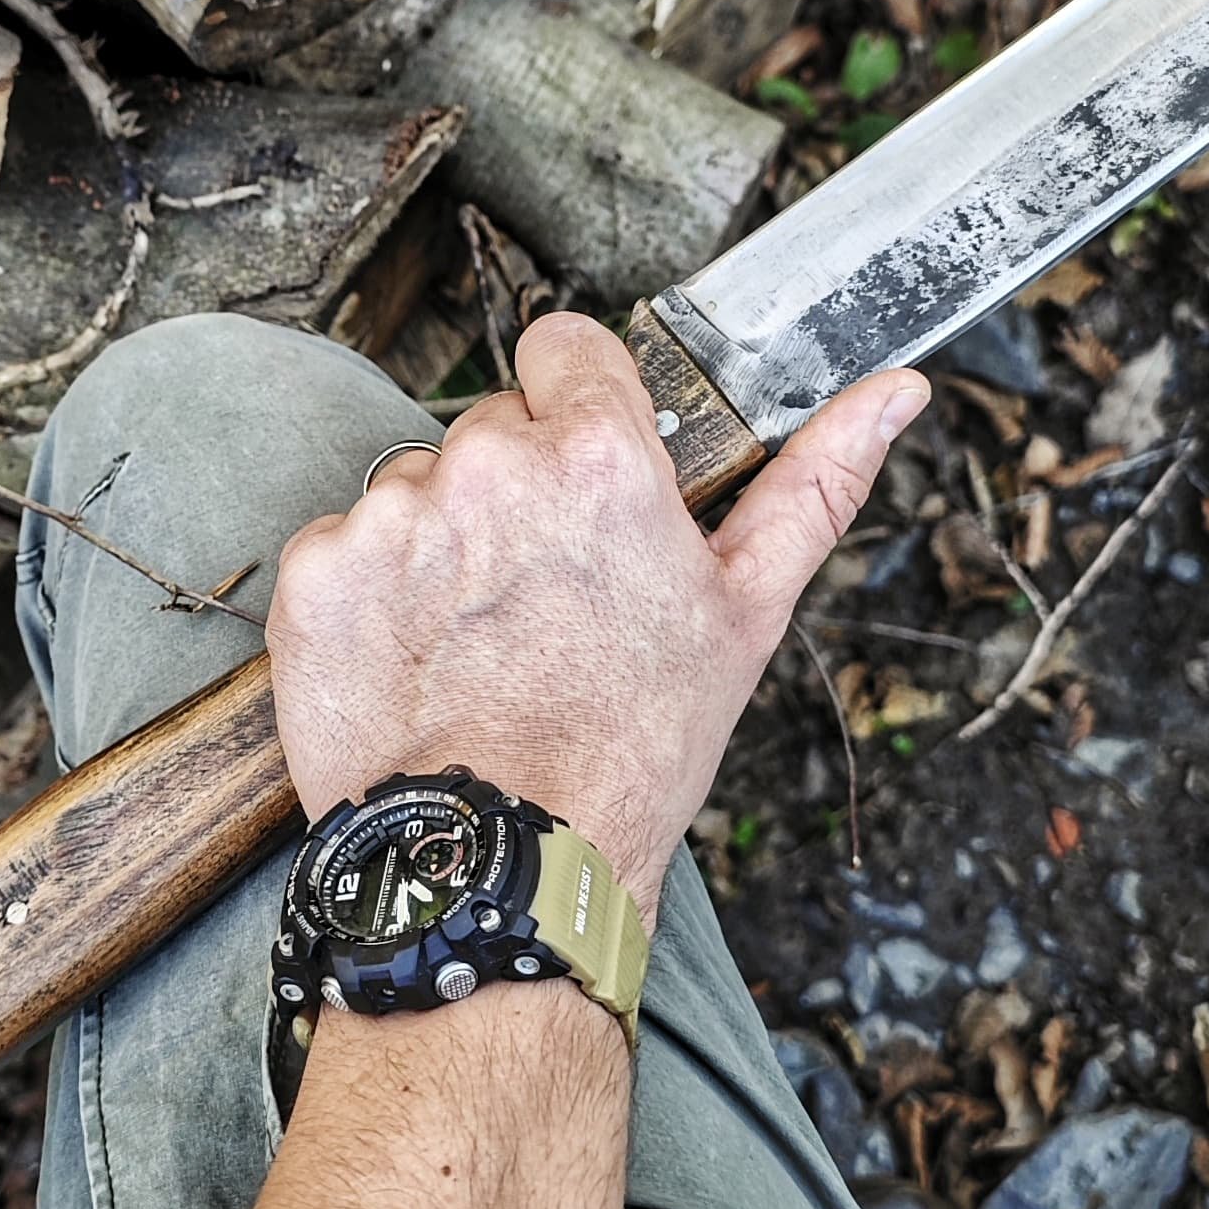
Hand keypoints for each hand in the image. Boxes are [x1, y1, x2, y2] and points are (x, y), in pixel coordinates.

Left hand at [268, 315, 926, 916]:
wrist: (508, 861)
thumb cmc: (633, 748)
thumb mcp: (746, 612)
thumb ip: (814, 482)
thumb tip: (892, 393)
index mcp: (595, 456)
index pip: (566, 348)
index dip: (579, 410)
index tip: (586, 475)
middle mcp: (484, 464)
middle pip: (492, 428)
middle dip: (516, 493)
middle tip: (545, 597)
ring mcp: (389, 517)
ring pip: (417, 489)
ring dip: (442, 544)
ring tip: (482, 644)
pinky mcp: (317, 575)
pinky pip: (345, 548)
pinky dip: (371, 597)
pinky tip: (420, 663)